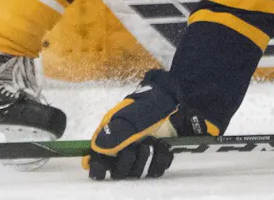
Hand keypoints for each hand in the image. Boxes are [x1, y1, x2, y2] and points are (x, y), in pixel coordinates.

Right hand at [86, 69, 214, 180]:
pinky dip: (161, 160)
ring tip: (155, 142)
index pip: (98, 159)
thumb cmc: (151, 105)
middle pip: (118, 171)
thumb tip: (98, 148)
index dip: (98, 167)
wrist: (176, 101)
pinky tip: (164, 147)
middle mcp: (123, 147)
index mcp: (111, 135)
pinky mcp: (156, 158)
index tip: (103, 170)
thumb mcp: (133, 116)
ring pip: (138, 173)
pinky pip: (155, 171)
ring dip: (148, 159)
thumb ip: (117, 133)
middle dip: (130, 161)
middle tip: (140, 145)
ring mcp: (140, 153)